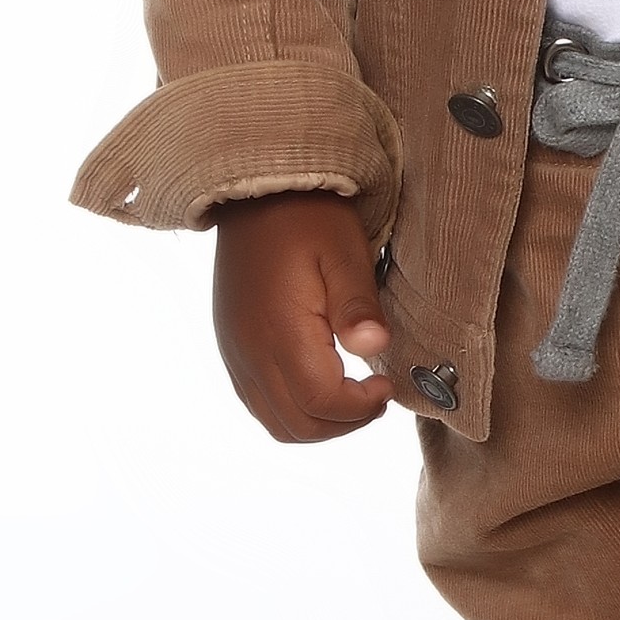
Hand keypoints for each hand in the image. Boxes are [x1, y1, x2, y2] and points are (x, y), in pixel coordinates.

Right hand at [210, 192, 393, 440]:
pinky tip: (321, 383)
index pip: (322, 402)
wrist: (256, 193)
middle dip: (345, 423)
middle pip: (298, 426)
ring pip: (276, 423)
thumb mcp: (345, 252)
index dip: (361, 407)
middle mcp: (249, 353)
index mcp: (280, 332)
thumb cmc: (307, 218)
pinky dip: (293, 410)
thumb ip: (358, 304)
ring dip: (319, 423)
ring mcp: (235, 354)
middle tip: (375, 396)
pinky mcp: (231, 349)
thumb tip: (375, 348)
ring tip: (352, 395)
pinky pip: (258, 404)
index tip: (387, 383)